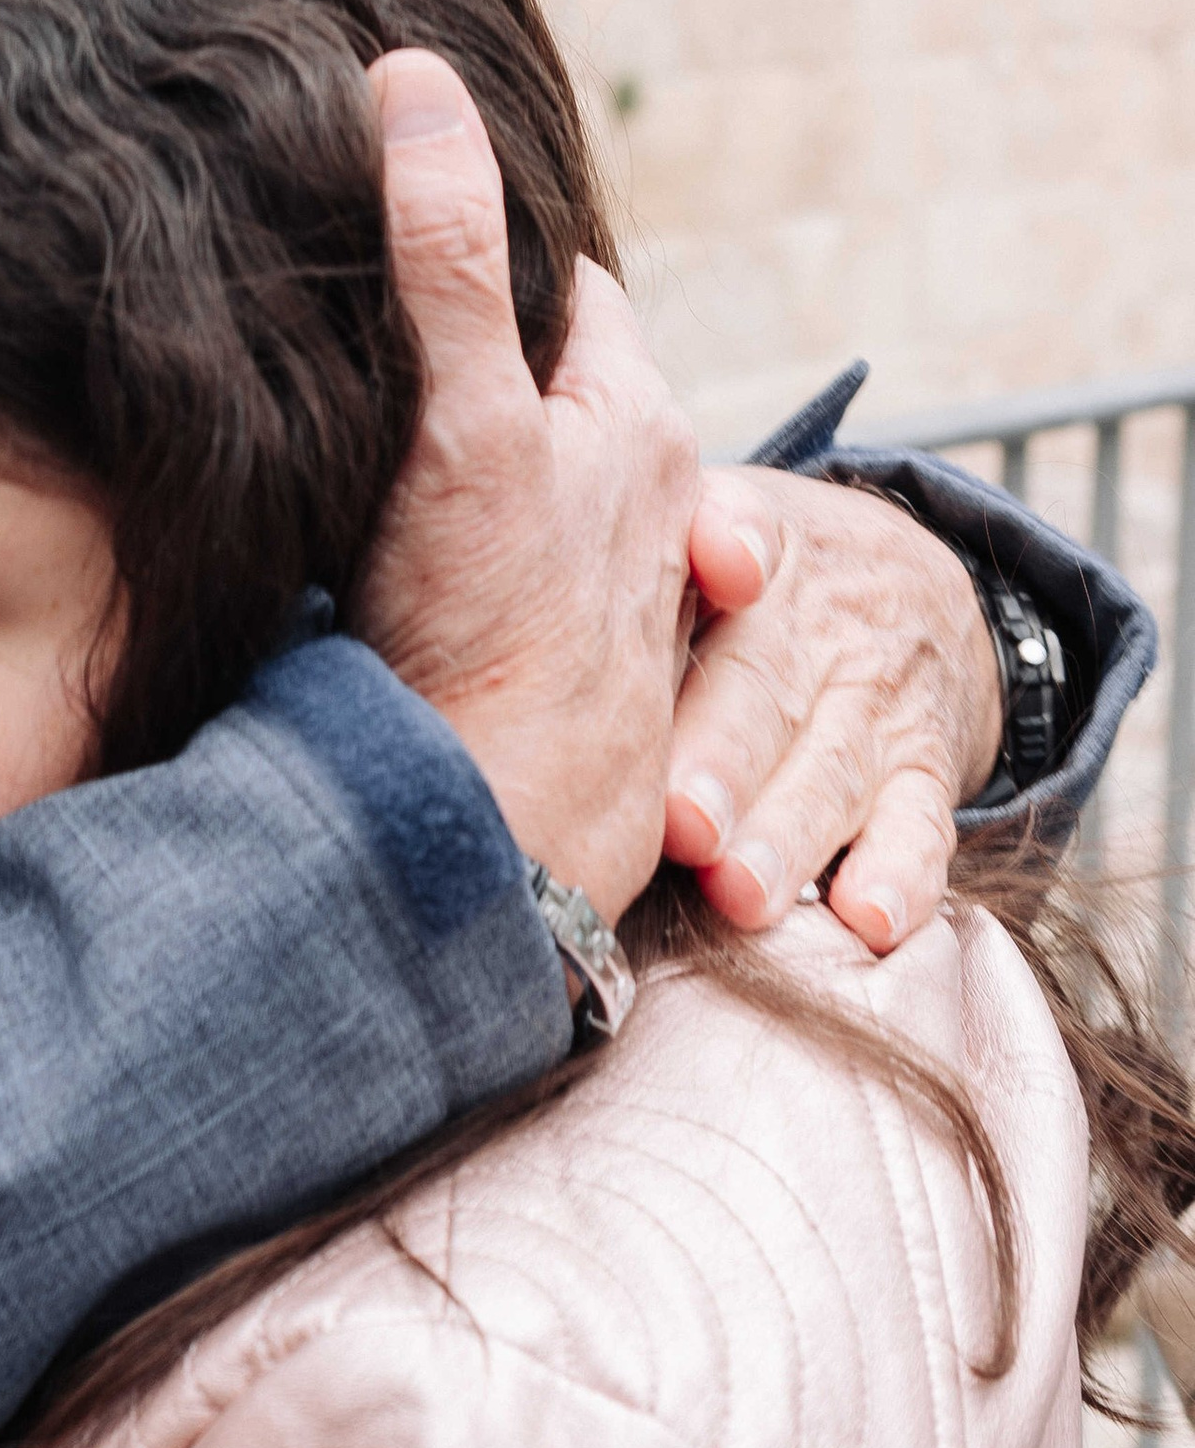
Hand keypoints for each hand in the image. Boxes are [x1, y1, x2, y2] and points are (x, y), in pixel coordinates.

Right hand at [353, 52, 696, 932]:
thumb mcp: (465, 416)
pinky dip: (495, 584)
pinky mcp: (584, 698)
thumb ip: (444, 251)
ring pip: (559, 502)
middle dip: (503, 366)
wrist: (502, 843)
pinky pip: (538, 606)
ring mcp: (617, 606)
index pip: (572, 291)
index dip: (502, 248)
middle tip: (397, 344)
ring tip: (403, 473)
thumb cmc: (494, 628)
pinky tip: (429, 599)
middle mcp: (647, 507)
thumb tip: (416, 76)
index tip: (427, 217)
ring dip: (503, 483)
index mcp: (632, 421)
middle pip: (571, 394)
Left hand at [665, 468, 1001, 948]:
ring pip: (834, 769)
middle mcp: (826, 622)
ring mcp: (879, 702)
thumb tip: (522, 578)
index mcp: (761, 548)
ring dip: (788, 835)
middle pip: (770, 688)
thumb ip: (634, 548)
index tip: (727, 571)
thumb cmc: (749, 584)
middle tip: (683, 823)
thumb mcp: (707, 531)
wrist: (906, 588)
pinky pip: (922, 822)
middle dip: (728, 759)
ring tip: (742, 891)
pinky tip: (870, 916)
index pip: (748, 534)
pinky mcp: (926, 769)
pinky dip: (901, 873)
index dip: (734, 547)